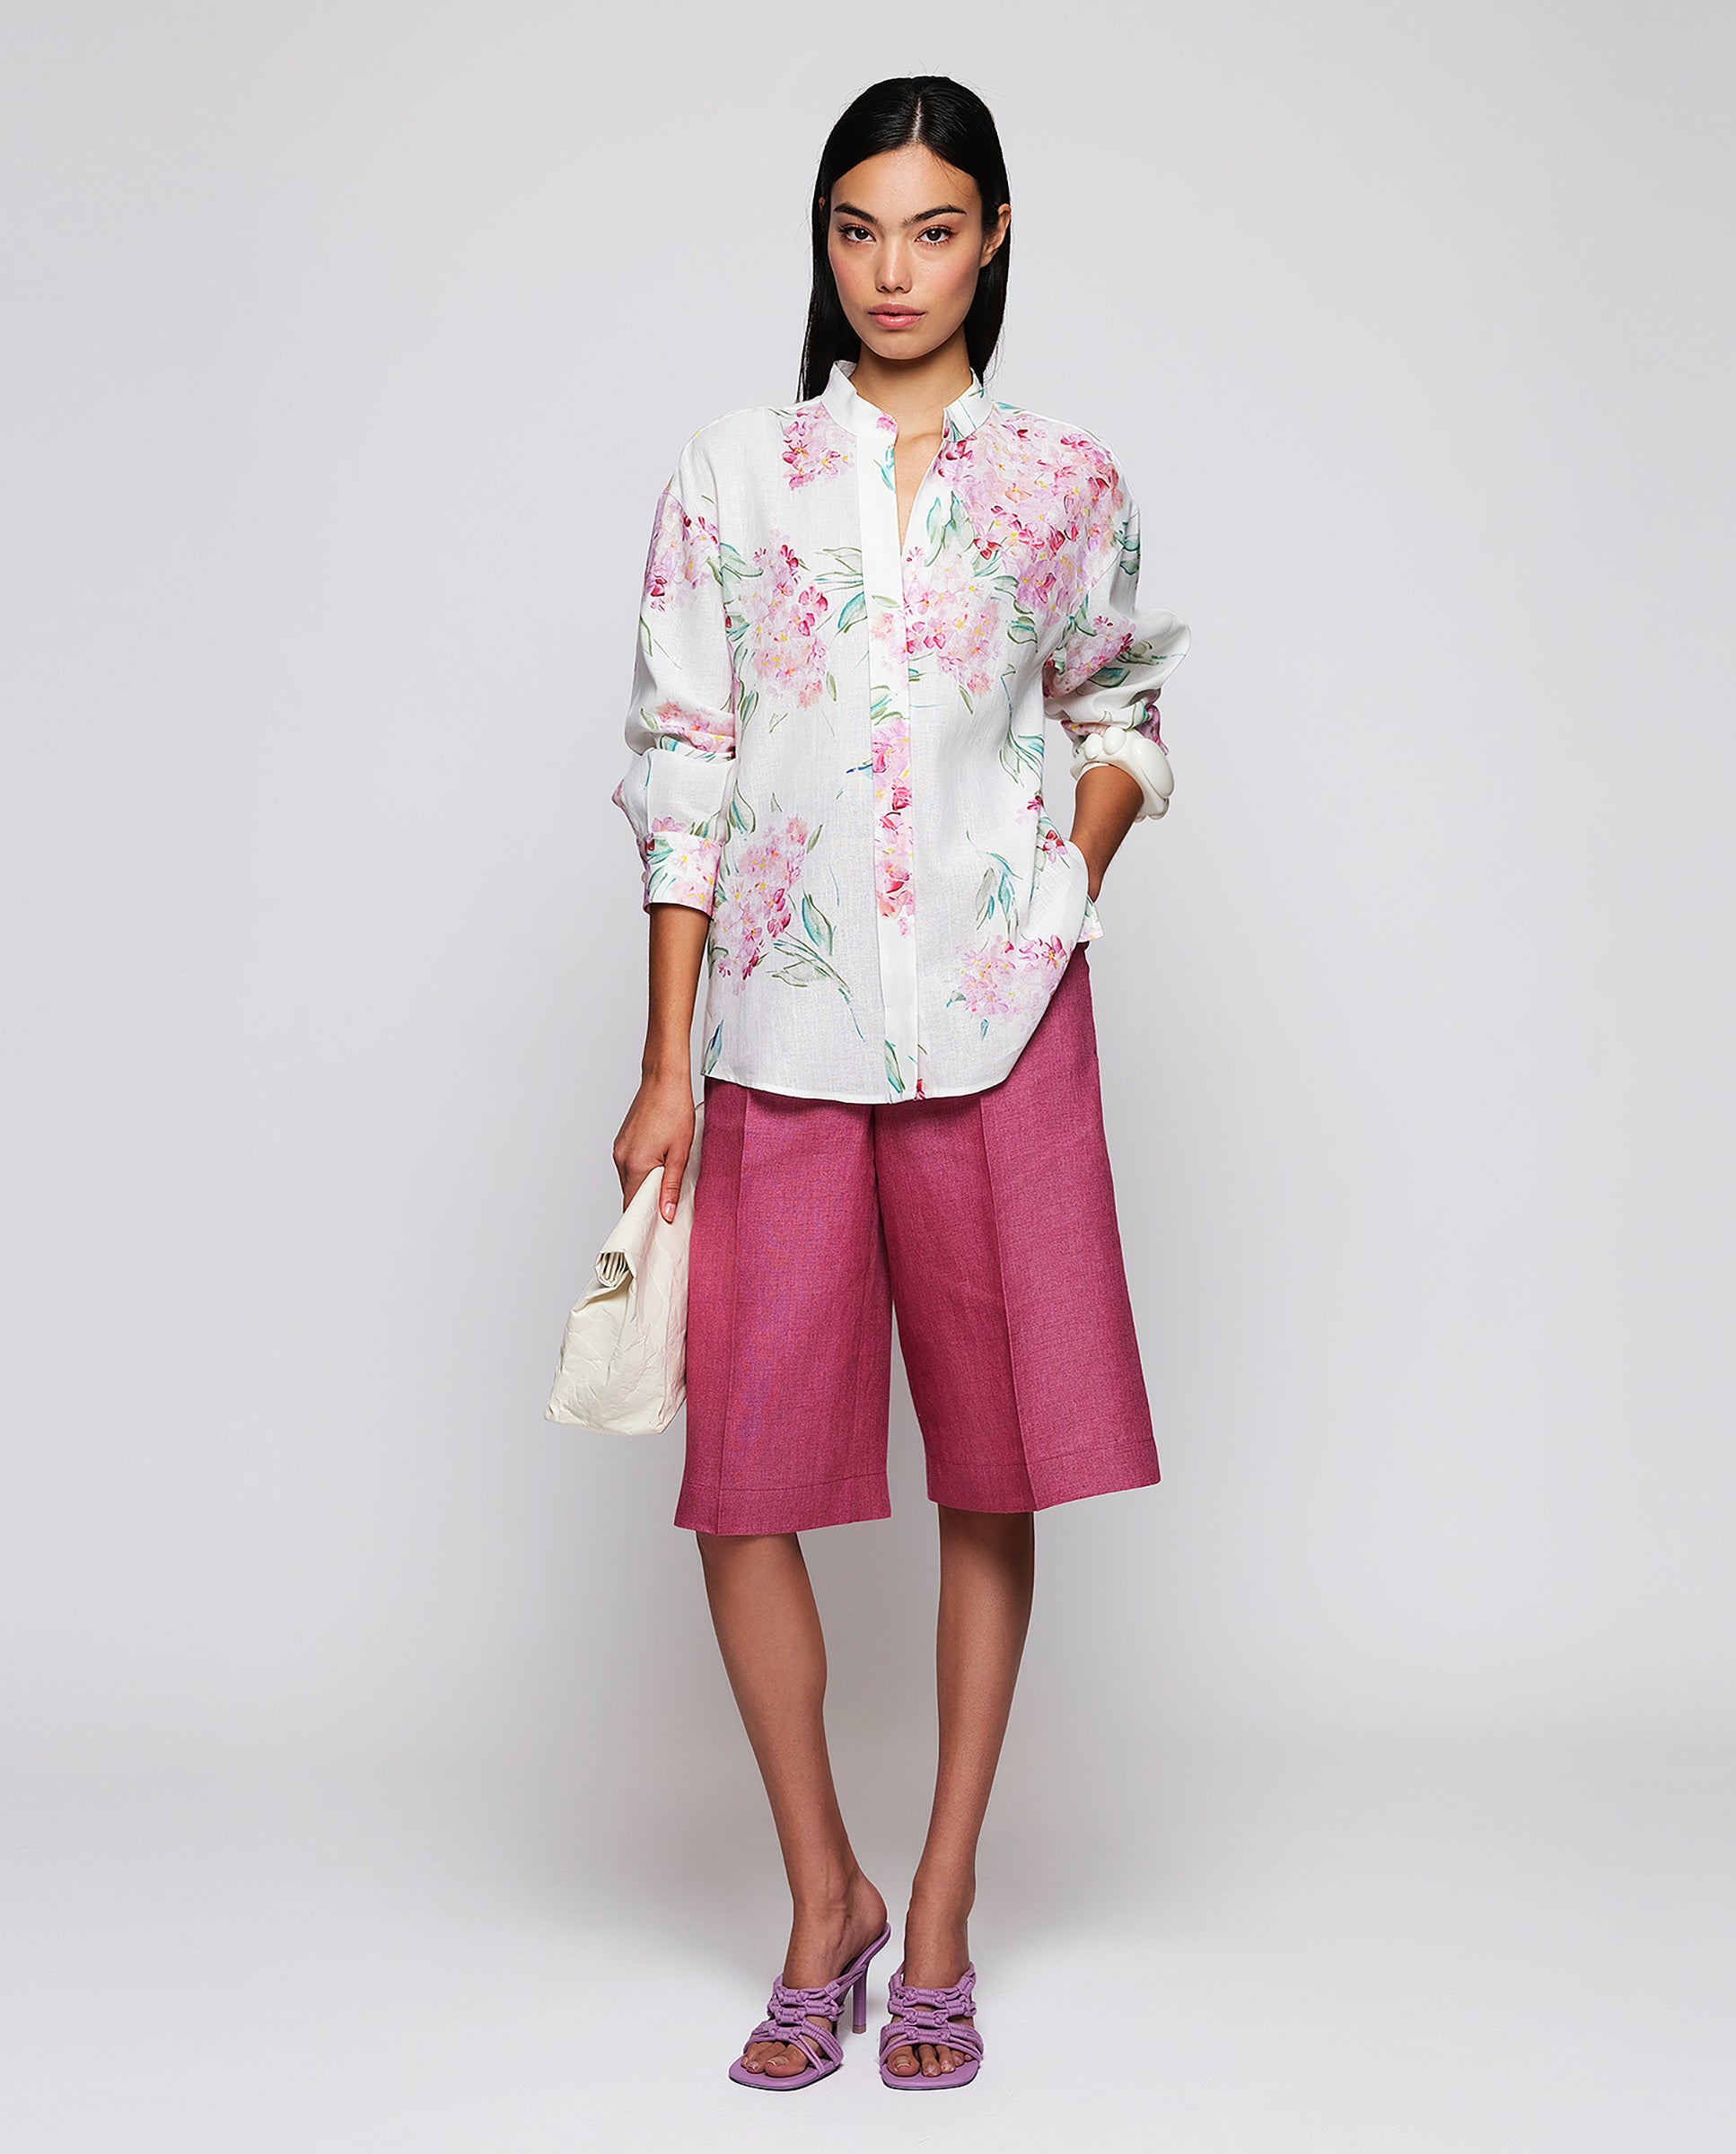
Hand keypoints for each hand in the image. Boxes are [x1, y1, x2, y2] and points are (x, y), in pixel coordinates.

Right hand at [612, 1072, 694, 1222]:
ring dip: (647, 1184)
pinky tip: (661, 1162)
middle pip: (631, 1194)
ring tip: (669, 1177)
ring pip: (631, 1180)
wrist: (663, 1079)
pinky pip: (630, 1166)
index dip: (645, 1219)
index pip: (632, 1205)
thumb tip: (666, 1214)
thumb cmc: (675, 1110)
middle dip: (649, 1202)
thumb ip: (672, 1186)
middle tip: (671, 1204)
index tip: (659, 1226)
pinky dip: (643, 1170)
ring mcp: (619, 1149)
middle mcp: (621, 1158)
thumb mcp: (681, 1152)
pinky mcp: (621, 1141)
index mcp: (635, 1164)